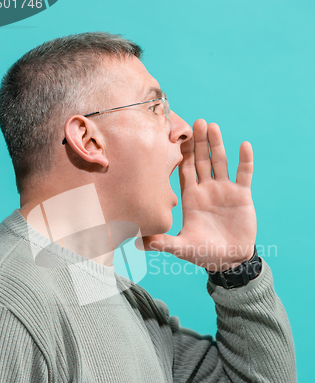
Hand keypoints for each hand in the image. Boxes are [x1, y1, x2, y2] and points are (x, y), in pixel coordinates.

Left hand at [142, 119, 256, 270]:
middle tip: (196, 122)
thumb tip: (138, 243)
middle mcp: (206, 189)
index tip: (176, 136)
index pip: (184, 169)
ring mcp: (224, 190)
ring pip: (220, 162)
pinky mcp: (241, 195)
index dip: (181, 153)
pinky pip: (244, 173)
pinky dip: (245, 160)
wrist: (229, 260)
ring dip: (217, 145)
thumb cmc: (203, 253)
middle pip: (201, 160)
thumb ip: (163, 242)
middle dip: (198, 142)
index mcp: (190, 197)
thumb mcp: (182, 247)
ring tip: (213, 126)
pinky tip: (244, 145)